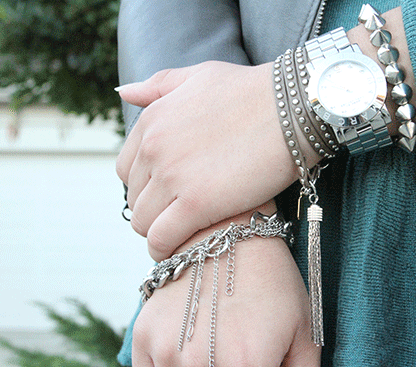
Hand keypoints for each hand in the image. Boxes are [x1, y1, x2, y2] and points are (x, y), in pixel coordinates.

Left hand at [116, 61, 315, 260]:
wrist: (291, 110)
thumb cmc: (252, 91)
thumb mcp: (199, 75)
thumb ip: (158, 85)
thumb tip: (124, 92)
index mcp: (152, 122)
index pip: (127, 169)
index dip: (146, 185)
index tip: (167, 194)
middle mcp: (154, 149)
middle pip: (135, 198)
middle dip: (154, 209)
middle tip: (181, 214)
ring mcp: (173, 177)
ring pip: (144, 222)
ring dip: (158, 231)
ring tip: (183, 233)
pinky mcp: (197, 204)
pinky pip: (162, 238)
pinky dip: (165, 248)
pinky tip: (179, 249)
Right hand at [132, 203, 320, 365]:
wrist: (229, 234)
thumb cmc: (271, 281)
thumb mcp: (305, 332)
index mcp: (247, 365)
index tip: (257, 363)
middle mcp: (201, 363)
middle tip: (237, 353)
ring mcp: (166, 351)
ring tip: (216, 346)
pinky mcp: (143, 338)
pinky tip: (189, 353)